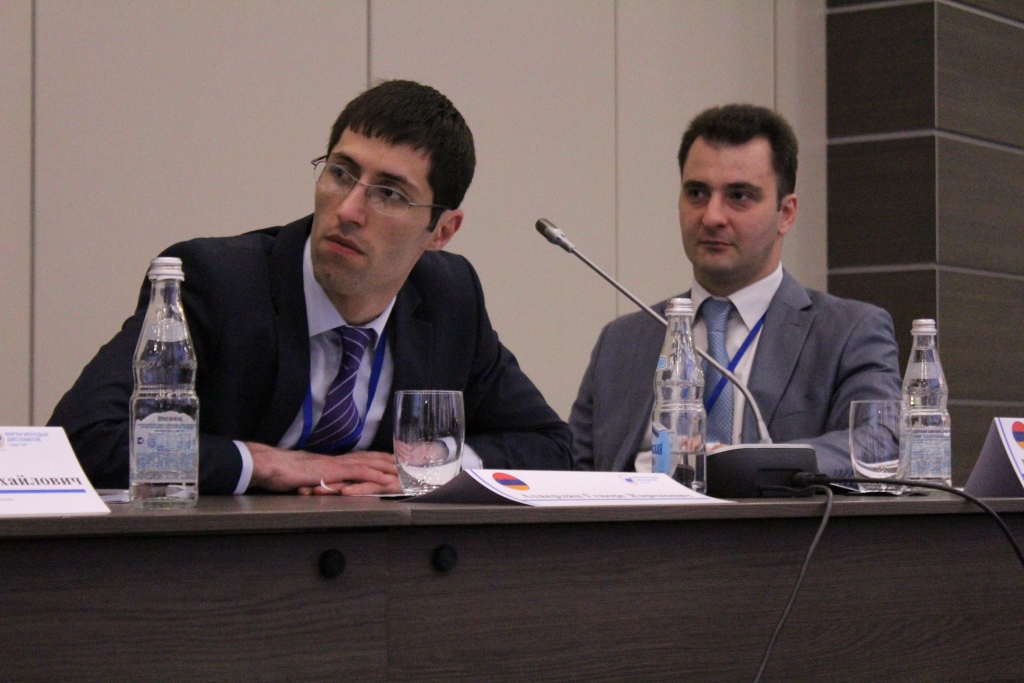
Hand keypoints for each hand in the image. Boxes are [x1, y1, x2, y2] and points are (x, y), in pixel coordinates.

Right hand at [246, 442, 399, 493]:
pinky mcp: (332, 472)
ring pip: (368, 464)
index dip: (376, 457)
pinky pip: (358, 474)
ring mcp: (335, 465)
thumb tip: (316, 484)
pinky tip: (387, 479)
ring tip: (405, 470)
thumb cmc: (279, 471)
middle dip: (388, 459)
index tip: (391, 457)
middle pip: (368, 457)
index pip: (358, 457)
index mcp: (329, 461)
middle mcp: (335, 460)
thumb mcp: (301, 476)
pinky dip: (375, 476)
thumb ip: (313, 479)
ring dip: (388, 467)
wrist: (269, 465)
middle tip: (407, 461)